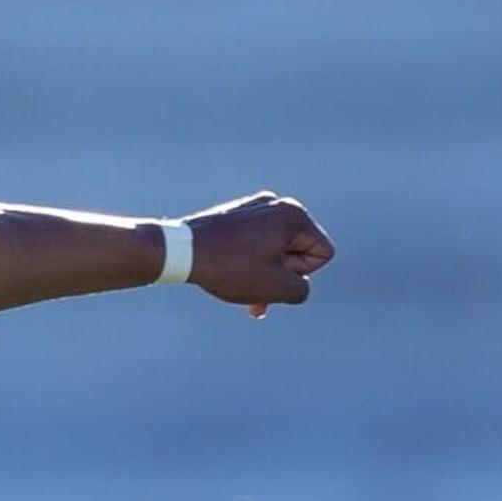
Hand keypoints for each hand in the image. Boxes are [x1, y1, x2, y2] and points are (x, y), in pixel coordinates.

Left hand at [184, 192, 334, 313]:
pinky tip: (232, 279)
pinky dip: (248, 263)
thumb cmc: (229, 268)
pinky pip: (255, 244)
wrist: (179, 252)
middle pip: (297, 252)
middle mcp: (277, 204)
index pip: (321, 253)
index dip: (299, 274)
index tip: (271, 273)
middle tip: (255, 293)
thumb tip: (297, 285)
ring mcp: (254, 207)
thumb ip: (301, 290)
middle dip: (280, 278)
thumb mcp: (276, 287)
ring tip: (245, 297)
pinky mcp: (235, 216)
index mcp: (294, 214)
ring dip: (263, 277)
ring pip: (274, 251)